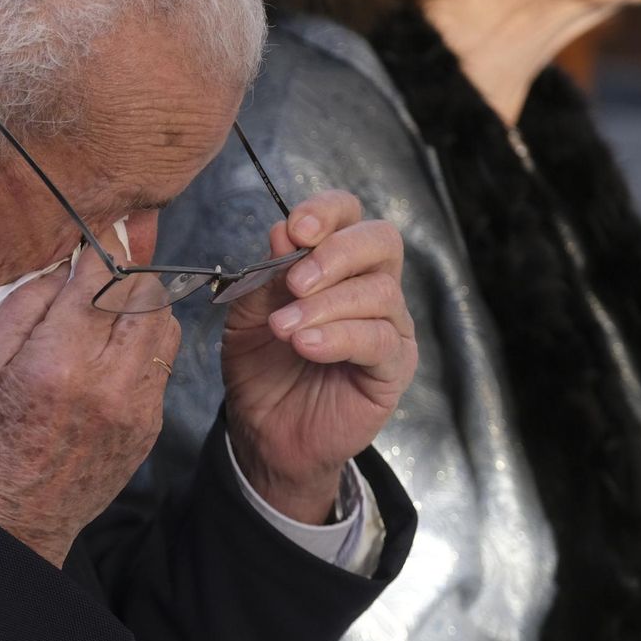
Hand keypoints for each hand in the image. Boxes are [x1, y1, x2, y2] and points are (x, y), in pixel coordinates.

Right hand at [0, 220, 178, 567]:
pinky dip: (143, 343)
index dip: (103, 244)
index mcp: (58, 363)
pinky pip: (161, 365)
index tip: (104, 223)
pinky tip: (114, 345)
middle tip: (113, 252)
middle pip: (145, 295)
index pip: (98, 279)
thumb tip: (57, 269)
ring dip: (144, 302)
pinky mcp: (148, 428)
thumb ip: (21, 311)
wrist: (10, 525)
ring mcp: (136, 408)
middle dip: (129, 267)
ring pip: (164, 327)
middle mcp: (108, 383)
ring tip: (115, 298)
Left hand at [220, 190, 417, 523]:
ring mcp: (388, 325)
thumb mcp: (247, 313)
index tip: (295, 230)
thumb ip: (266, 273)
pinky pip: (379, 340)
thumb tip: (283, 230)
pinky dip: (339, 338)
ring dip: (325, 306)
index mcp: (336, 263)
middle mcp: (371, 286)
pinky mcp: (393, 367)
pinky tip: (306, 346)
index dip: (327, 211)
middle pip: (380, 240)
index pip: (349, 214)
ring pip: (379, 292)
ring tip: (284, 329)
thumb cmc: (259, 365)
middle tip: (294, 284)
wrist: (263, 429)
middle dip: (335, 254)